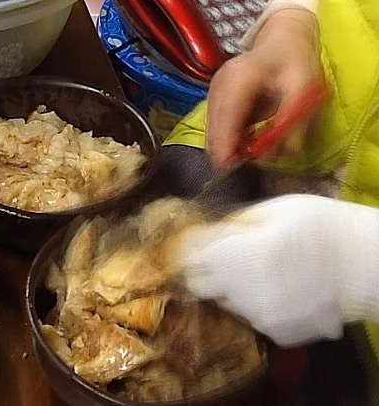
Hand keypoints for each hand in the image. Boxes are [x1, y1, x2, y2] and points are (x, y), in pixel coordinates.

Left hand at [176, 194, 378, 346]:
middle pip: (201, 288)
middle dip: (207, 273)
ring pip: (230, 305)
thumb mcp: (266, 211)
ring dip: (236, 291)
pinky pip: (257, 320)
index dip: (189, 253)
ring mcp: (259, 318)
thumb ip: (228, 226)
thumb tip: (202, 234)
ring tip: (265, 272)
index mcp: (229, 258)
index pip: (186, 263)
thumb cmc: (316, 225)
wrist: (365, 262)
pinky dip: (263, 307)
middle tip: (226, 260)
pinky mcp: (280, 335)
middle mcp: (238, 293)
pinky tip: (285, 290)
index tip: (196, 247)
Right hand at [206, 8, 321, 169]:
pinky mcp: (215, 99)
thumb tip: (280, 156)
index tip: (229, 170)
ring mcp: (214, 92)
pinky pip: (217, 126)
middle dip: (227, 153)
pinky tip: (248, 140)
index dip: (225, 146)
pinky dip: (229, 139)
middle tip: (249, 166)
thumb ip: (292, 123)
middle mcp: (219, 86)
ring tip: (253, 152)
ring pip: (212, 131)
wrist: (283, 40)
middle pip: (213, 129)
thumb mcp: (303, 90)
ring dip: (228, 147)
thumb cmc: (295, 62)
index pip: (225, 118)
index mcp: (239, 79)